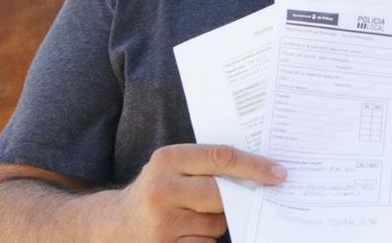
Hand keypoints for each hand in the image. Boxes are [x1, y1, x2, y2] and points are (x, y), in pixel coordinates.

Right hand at [106, 143, 286, 241]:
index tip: (279, 173)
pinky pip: (206, 242)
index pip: (222, 157)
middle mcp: (162, 189)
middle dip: (243, 196)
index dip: (255, 166)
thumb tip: (260, 173)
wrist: (113, 225)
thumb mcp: (173, 168)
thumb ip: (207, 165)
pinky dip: (206, 238)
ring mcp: (162, 223)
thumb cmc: (156, 191)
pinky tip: (189, 233)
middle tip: (260, 196)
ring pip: (217, 222)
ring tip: (195, 216)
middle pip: (222, 193)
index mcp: (167, 159)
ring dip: (218, 221)